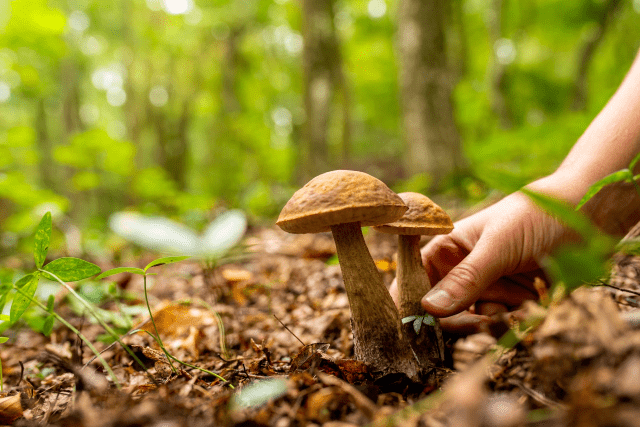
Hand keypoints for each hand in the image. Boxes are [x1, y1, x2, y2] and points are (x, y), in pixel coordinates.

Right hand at [390, 189, 575, 333]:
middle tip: (479, 320)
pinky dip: (513, 321)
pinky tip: (530, 305)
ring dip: (490, 320)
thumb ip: (466, 277)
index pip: (413, 279)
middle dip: (456, 319)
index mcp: (447, 249)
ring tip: (515, 307)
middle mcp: (462, 272)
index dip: (408, 303)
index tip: (411, 328)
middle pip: (440, 310)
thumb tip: (427, 309)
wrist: (590, 215)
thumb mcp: (498, 244)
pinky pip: (501, 324)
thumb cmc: (537, 216)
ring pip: (471, 320)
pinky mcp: (512, 303)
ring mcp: (488, 288)